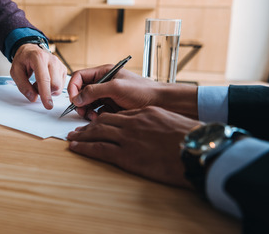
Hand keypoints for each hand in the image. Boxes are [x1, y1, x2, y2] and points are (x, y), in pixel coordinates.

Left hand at [10, 43, 66, 109]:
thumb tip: (33, 98)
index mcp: (38, 58)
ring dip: (48, 90)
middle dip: (45, 91)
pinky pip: (61, 85)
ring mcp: (59, 64)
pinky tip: (46, 81)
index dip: (46, 94)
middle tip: (34, 86)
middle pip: (55, 85)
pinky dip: (52, 87)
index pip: (44, 79)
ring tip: (39, 82)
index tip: (47, 105)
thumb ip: (23, 85)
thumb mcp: (15, 72)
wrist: (30, 50)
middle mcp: (52, 60)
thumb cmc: (23, 60)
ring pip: (59, 86)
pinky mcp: (63, 69)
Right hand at [67, 66, 197, 119]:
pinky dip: (95, 116)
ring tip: (92, 116)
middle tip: (82, 111)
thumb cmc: (143, 91)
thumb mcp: (116, 87)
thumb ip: (94, 91)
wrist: (160, 103)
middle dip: (79, 102)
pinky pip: (96, 112)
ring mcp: (107, 96)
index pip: (80, 77)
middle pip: (81, 91)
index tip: (73, 99)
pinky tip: (100, 118)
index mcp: (104, 72)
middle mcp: (104, 83)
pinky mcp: (111, 107)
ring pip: (87, 103)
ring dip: (87, 111)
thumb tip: (77, 97)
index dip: (73, 87)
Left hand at [67, 106, 202, 187]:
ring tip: (72, 137)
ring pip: (97, 132)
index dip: (104, 118)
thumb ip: (160, 125)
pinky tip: (75, 147)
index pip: (118, 114)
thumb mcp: (175, 124)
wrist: (196, 150)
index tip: (97, 122)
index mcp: (145, 114)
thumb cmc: (191, 139)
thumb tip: (157, 131)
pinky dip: (84, 147)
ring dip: (82, 134)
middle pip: (104, 120)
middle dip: (89, 125)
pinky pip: (99, 149)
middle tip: (78, 129)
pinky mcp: (126, 155)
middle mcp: (133, 123)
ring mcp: (128, 138)